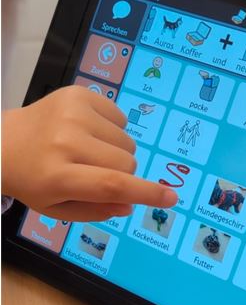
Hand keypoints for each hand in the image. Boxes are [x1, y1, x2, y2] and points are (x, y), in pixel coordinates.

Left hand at [2, 86, 176, 220]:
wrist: (4, 142)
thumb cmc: (34, 181)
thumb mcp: (58, 209)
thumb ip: (97, 210)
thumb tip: (130, 204)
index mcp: (58, 176)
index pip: (111, 184)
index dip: (145, 192)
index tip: (171, 198)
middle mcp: (66, 142)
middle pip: (126, 162)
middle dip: (122, 172)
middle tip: (96, 171)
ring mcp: (73, 113)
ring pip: (126, 141)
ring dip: (115, 150)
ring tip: (87, 149)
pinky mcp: (79, 94)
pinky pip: (120, 118)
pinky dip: (111, 129)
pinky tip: (87, 131)